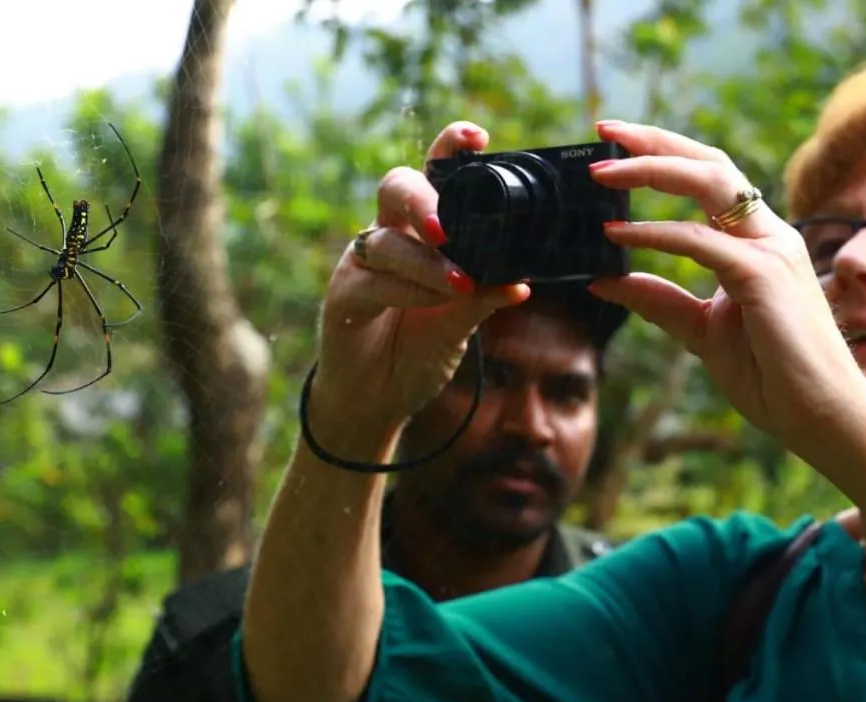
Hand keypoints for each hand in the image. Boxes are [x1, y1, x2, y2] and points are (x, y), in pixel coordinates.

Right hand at [313, 122, 528, 432]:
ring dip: (427, 263)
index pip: (432, 178)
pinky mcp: (342, 297)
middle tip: (450, 228)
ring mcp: (360, 265)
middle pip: (396, 188)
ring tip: (461, 284)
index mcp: (417, 233)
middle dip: (425, 200)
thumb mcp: (458, 323)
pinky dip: (408, 290)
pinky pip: (374, 284)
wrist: (377, 400)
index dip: (448, 150)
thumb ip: (483, 298)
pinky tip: (435, 301)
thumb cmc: (415, 351)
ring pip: (388, 242)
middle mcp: (386, 237)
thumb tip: (522, 282)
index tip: (477, 136)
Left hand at [586, 120, 865, 460]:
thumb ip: (661, 301)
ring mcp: (771, 252)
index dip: (665, 154)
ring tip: (602, 173)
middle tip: (604, 133)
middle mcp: (769, 236)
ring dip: (652, 169)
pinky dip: (655, 232)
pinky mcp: (763, 277)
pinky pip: (700, 242)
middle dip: (655, 141)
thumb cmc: (774, 379)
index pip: (710, 179)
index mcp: (758, 245)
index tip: (615, 145)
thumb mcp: (702, 332)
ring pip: (711, 183)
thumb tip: (607, 280)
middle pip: (710, 163)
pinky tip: (617, 234)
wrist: (823, 418)